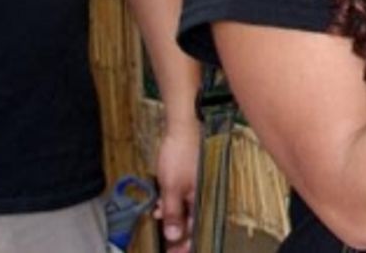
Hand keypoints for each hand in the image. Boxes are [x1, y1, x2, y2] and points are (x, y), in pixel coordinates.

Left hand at [153, 115, 199, 251]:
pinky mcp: (194, 176)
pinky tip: (162, 204)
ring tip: (159, 220)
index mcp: (204, 197)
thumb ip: (173, 212)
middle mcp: (206, 192)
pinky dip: (174, 204)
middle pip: (194, 221)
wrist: (185, 124)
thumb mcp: (171, 187)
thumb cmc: (181, 152)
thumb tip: (174, 235)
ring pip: (189, 209)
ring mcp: (201, 184)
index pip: (198, 229)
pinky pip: (186, 197)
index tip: (174, 252)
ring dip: (174, 218)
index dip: (185, 244)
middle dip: (179, 233)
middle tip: (166, 243)